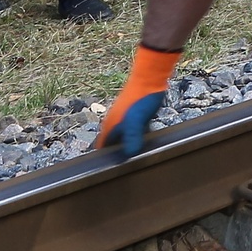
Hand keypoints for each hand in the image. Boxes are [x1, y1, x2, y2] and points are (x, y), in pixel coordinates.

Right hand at [93, 44, 178, 158]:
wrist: (150, 77)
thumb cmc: (141, 99)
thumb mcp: (137, 121)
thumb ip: (132, 137)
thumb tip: (129, 154)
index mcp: (109, 126)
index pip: (101, 149)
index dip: (104, 161)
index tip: (110, 172)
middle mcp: (113, 123)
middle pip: (112, 145)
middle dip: (117, 156)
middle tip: (128, 169)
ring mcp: (123, 118)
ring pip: (122, 138)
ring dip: (128, 147)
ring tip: (137, 159)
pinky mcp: (134, 115)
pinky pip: (132, 132)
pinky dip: (136, 139)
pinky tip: (146, 143)